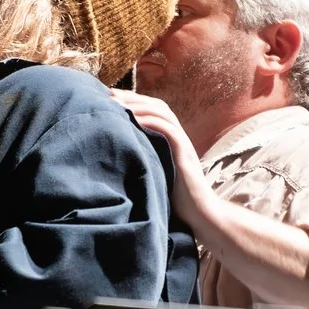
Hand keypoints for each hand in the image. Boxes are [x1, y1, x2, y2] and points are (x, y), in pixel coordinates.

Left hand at [110, 90, 206, 220]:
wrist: (200, 215)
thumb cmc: (175, 199)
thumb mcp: (154, 173)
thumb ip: (143, 160)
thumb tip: (115, 155)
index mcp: (170, 139)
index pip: (152, 110)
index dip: (132, 101)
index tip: (108, 97)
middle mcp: (178, 136)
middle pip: (156, 105)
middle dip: (132, 97)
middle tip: (108, 93)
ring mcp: (183, 143)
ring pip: (162, 113)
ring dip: (138, 105)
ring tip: (117, 103)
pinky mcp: (185, 154)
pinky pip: (169, 130)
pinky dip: (152, 122)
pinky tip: (134, 119)